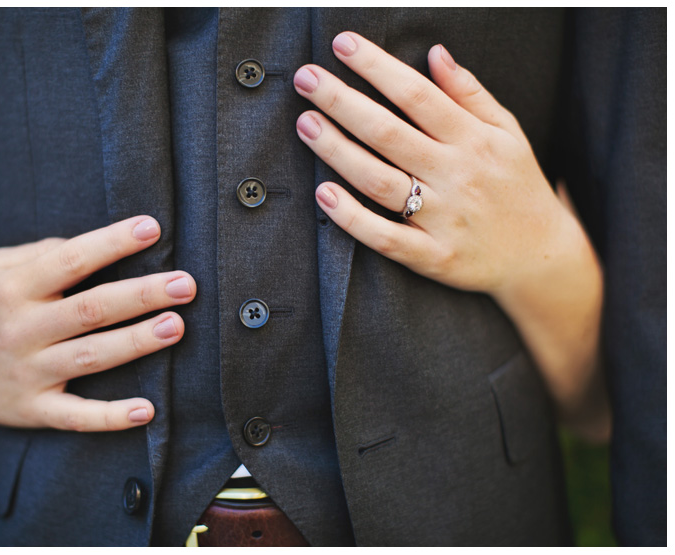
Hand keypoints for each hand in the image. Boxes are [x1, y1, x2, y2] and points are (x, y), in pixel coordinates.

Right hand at [0, 216, 195, 431]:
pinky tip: (146, 410)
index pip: (71, 260)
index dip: (112, 243)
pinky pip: (76, 415)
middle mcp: (21, 329)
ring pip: (91, 356)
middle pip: (91, 309)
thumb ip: (41, 254)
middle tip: (186, 284)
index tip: (152, 227)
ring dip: (137, 342)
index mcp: (12, 288)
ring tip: (177, 326)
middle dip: (142, 295)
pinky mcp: (33, 409)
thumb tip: (94, 245)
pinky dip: (110, 417)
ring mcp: (28, 373)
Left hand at [294, 33, 608, 440]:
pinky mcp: (434, 257)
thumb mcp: (508, 132)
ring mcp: (443, 218)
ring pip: (380, 181)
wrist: (543, 256)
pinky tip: (323, 194)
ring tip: (305, 123)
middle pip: (389, 133)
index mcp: (473, 139)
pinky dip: (353, 218)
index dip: (377, 67)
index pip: (417, 94)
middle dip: (343, 101)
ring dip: (338, 151)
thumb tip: (435, 53)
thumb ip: (470, 93)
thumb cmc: (518, 187)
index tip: (342, 44)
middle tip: (305, 79)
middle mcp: (457, 174)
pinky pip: (386, 237)